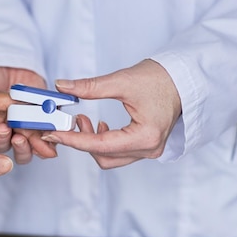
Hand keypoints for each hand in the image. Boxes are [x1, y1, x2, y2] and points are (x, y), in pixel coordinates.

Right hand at [0, 66, 56, 163]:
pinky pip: (41, 145)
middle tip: (5, 129)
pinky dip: (43, 145)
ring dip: (22, 146)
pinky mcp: (38, 132)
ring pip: (20, 151)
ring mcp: (20, 135)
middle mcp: (1, 135)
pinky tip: (43, 142)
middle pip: (1, 146)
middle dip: (2, 139)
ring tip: (22, 137)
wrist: (16, 70)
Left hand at [41, 59, 181, 168]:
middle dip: (81, 141)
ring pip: (110, 158)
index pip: (99, 145)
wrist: (183, 79)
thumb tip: (62, 86)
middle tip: (68, 122)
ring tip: (83, 120)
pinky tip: (98, 125)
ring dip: (92, 143)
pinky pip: (118, 153)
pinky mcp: (146, 146)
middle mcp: (148, 149)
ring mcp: (149, 150)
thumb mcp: (122, 81)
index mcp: (145, 137)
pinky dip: (103, 143)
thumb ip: (90, 87)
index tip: (53, 132)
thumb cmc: (161, 79)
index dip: (73, 139)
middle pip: (103, 157)